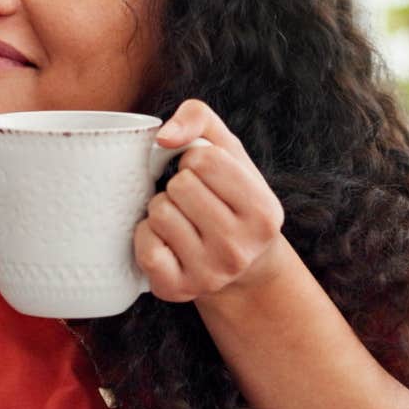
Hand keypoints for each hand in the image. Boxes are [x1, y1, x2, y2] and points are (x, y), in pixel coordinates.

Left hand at [137, 99, 288, 302]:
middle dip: (178, 185)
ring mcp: (210, 274)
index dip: (194, 160)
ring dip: (162, 209)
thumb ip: (199, 118)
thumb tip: (163, 137)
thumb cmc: (227, 194)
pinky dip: (145, 236)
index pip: (204, 159)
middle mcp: (241, 248)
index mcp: (263, 211)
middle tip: (192, 202)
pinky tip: (165, 241)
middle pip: (179, 186)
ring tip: (182, 220)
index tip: (204, 176)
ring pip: (159, 213)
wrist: (237, 263)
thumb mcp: (227, 150)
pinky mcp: (177, 290)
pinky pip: (145, 247)